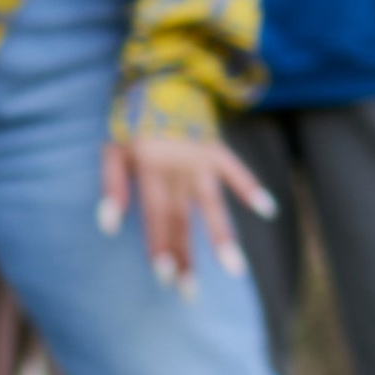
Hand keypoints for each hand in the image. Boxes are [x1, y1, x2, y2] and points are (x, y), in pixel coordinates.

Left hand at [96, 129, 274, 295]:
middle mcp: (178, 168)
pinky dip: (251, 188)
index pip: (157, 217)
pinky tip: (268, 210)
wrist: (160, 80)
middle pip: (183, 221)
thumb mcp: (113, 150)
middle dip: (186, 258)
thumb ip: (112, 187)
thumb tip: (107, 228)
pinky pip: (236, 170)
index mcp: (151, 170)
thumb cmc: (132, 123)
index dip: (161, 247)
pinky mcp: (217, 149)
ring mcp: (201, 159)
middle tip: (190, 294)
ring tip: (235, 270)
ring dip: (222, 237)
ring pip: (212, 204)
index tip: (166, 278)